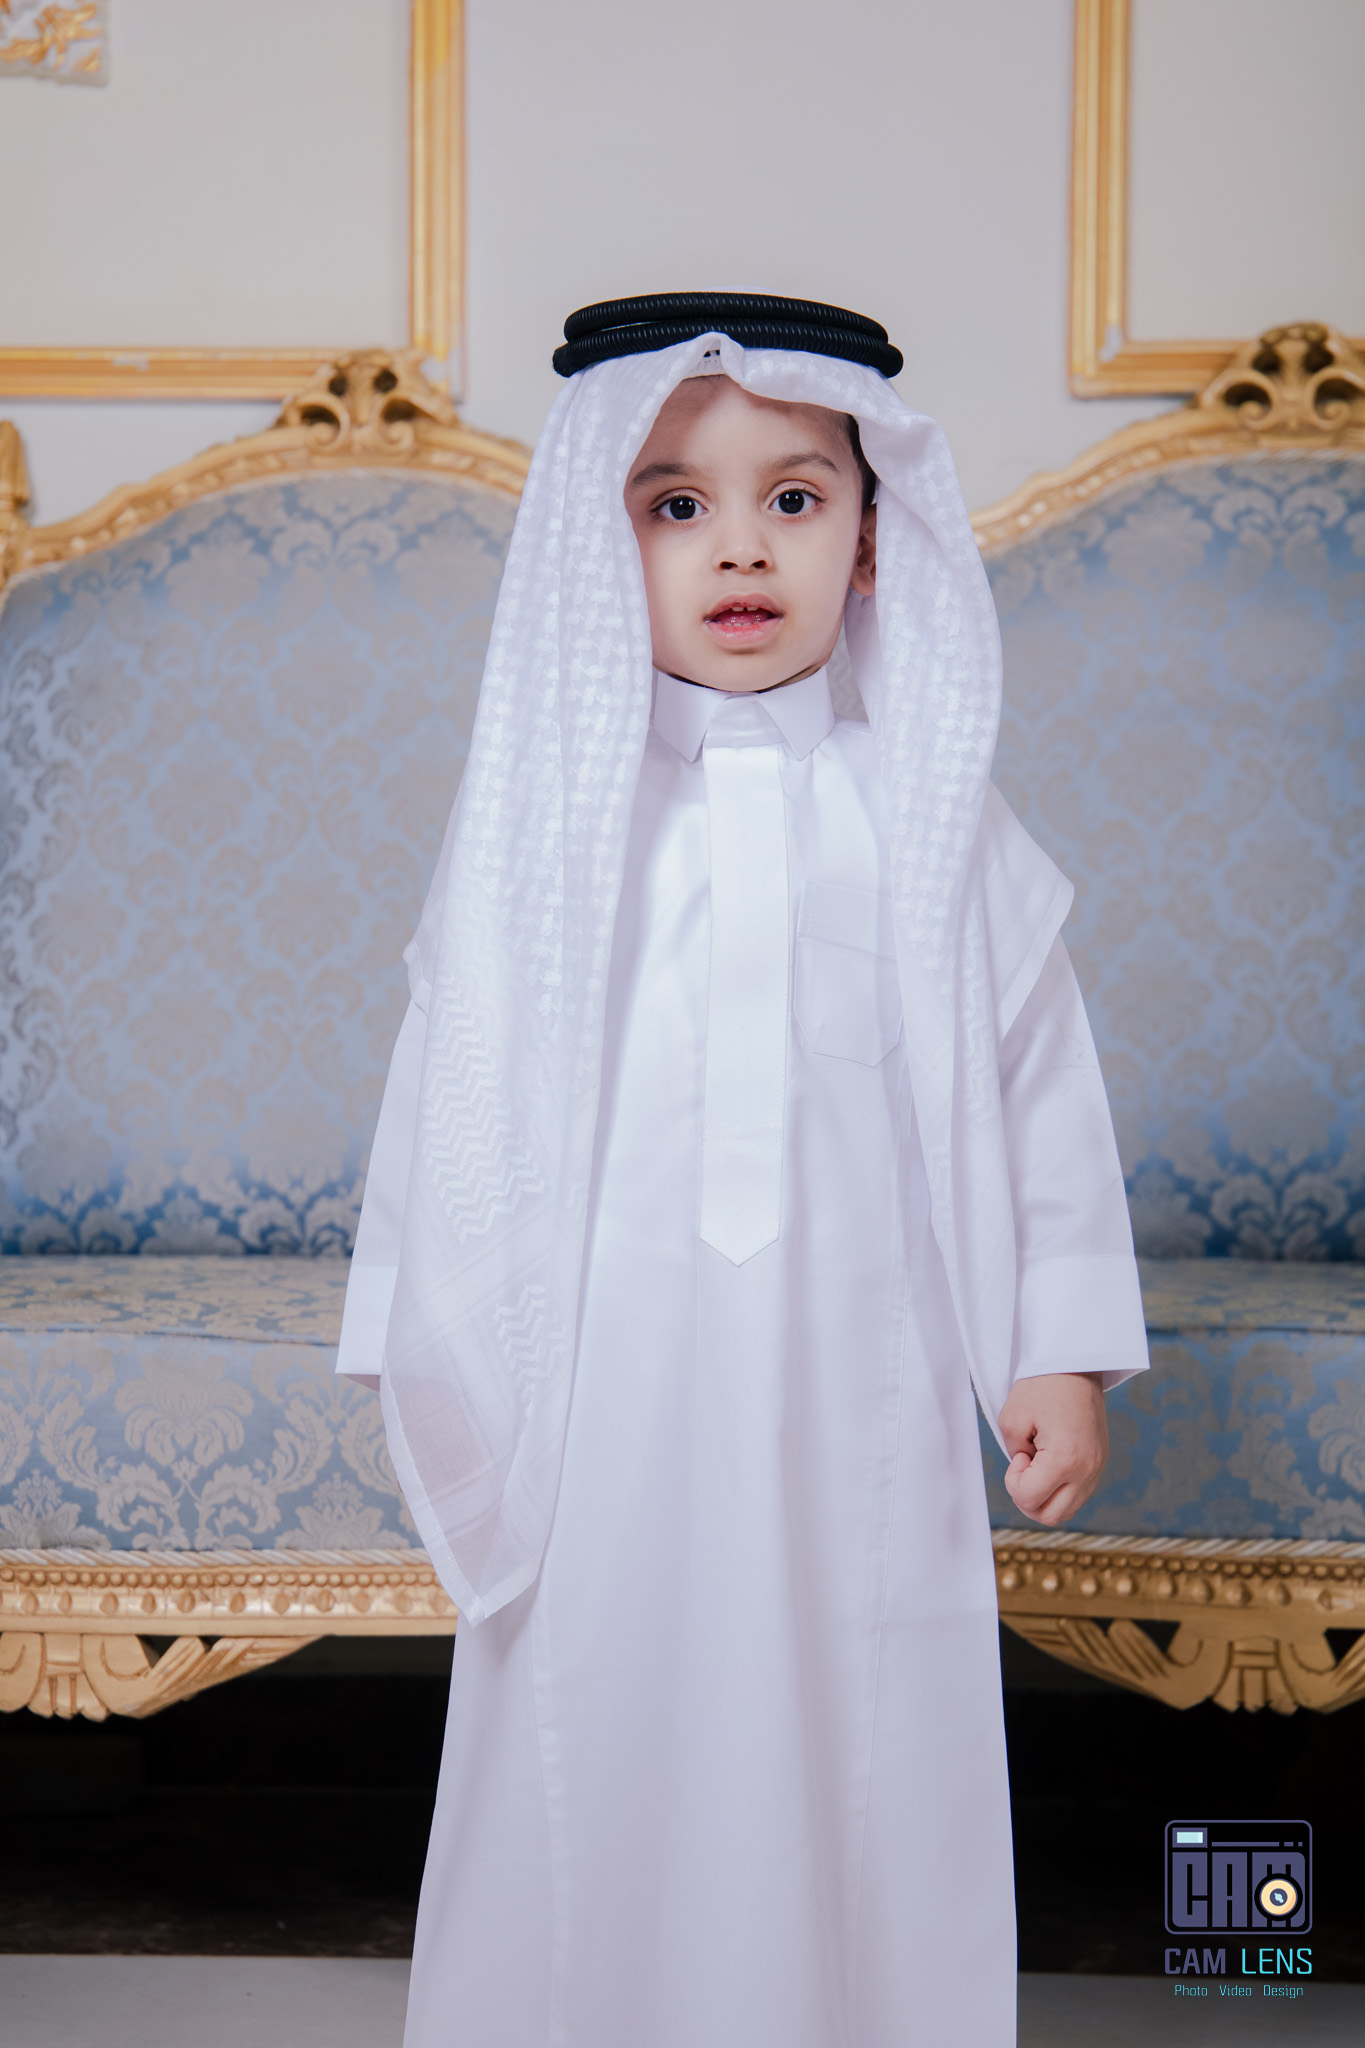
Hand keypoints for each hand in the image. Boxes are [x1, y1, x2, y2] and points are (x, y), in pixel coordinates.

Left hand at [998, 1372, 1107, 1526]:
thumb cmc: (1041, 1386)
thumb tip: (1026, 1472)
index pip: (1029, 1499)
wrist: (1075, 1364)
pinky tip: (1050, 1462)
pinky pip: (1077, 1493)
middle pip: (1050, 1516)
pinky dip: (1059, 1488)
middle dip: (1027, 1497)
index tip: (1020, 1452)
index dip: (1013, 1481)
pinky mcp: (1100, 1462)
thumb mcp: (1011, 1420)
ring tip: (1037, 1464)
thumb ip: (1013, 1455)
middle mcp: (1086, 1471)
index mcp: (1065, 1460)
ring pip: (1066, 1510)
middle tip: (1024, 1465)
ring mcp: (1097, 1468)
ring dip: (1044, 1496)